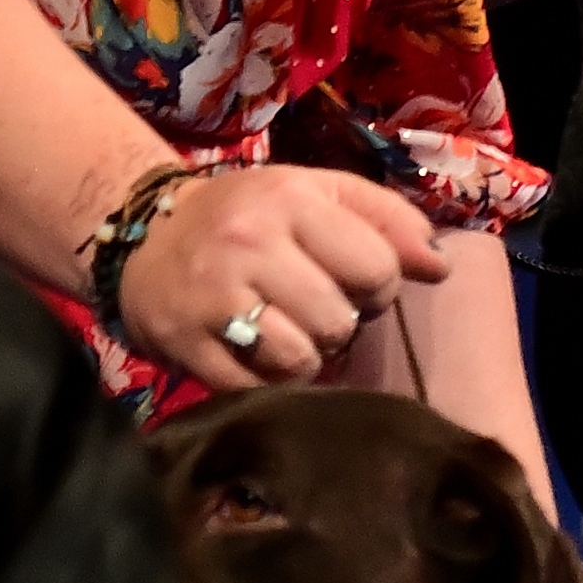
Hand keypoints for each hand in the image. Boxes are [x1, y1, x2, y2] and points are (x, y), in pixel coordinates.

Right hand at [118, 162, 449, 388]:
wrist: (140, 234)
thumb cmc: (247, 215)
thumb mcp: (316, 194)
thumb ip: (387, 221)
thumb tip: (441, 268)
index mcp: (290, 200)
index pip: (378, 268)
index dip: (378, 285)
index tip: (355, 282)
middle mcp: (249, 244)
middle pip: (340, 321)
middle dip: (340, 324)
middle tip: (315, 310)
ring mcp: (213, 297)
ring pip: (302, 361)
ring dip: (305, 358)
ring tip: (287, 334)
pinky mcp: (185, 344)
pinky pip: (255, 388)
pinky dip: (266, 382)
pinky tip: (256, 355)